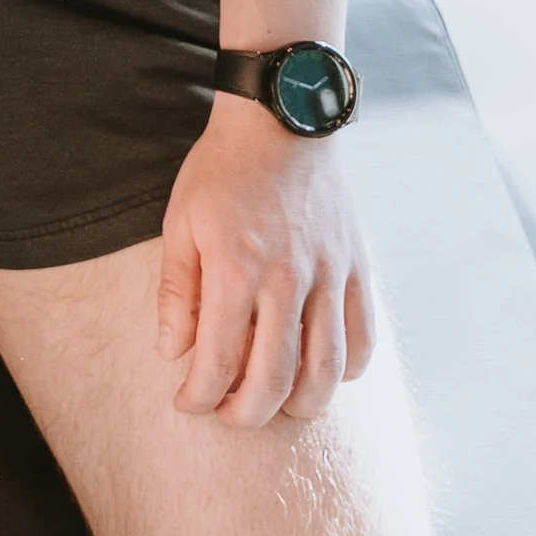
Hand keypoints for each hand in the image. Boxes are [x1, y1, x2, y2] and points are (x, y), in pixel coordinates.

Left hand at [157, 98, 375, 424]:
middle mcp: (288, 279)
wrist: (281, 120)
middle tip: (228, 414)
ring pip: (327, 372)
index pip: (218, 361)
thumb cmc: (221, 172)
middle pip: (276, 380)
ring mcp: (330, 276)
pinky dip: (346, 373)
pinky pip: (363, 340)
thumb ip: (176, 291)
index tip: (187, 403)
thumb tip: (172, 353)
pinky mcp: (358, 270)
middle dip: (247, 414)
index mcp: (235, 267)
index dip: (199, 396)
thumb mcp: (180, 222)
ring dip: (300, 404)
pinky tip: (318, 374)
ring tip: (274, 404)